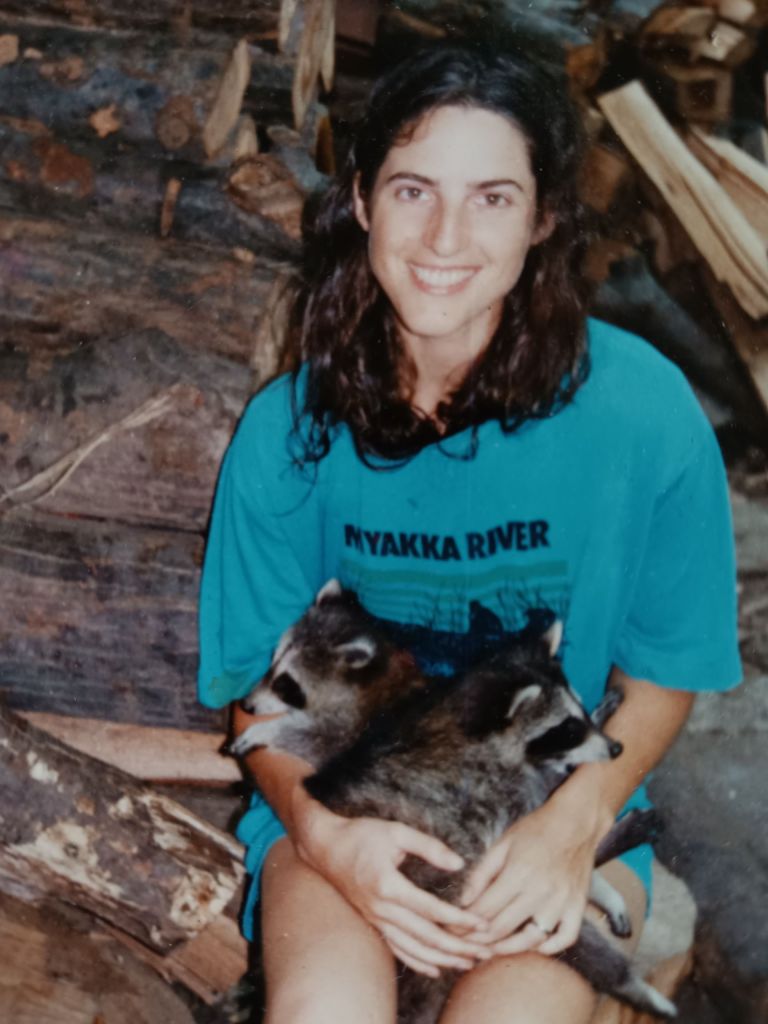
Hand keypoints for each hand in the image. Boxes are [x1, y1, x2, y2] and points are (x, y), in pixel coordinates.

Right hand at [291, 789, 491, 976]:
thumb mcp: (396, 832)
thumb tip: (459, 864)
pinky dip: (418, 962)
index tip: (482, 923)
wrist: (325, 847)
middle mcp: (381, 908)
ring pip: (413, 948)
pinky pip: (397, 949)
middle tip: (485, 952)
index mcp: (388, 885)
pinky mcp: (372, 921)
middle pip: (425, 936)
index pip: (430, 909)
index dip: (458, 918)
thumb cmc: (361, 834)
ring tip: (468, 963)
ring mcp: (375, 918)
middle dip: (457, 947)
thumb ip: (429, 846)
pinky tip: (436, 969)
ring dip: (442, 959)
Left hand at [460, 797, 600, 957]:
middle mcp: (541, 891)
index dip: (464, 923)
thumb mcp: (502, 843)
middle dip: (479, 939)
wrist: (576, 822)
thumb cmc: (536, 829)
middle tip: (465, 942)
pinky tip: (531, 946)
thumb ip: (481, 874)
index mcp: (519, 872)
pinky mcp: (578, 907)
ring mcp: (562, 902)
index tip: (452, 927)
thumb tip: (463, 902)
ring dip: (508, 948)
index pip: (485, 909)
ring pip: (531, 940)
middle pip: (503, 928)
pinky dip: (548, 948)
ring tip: (491, 949)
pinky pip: (565, 939)